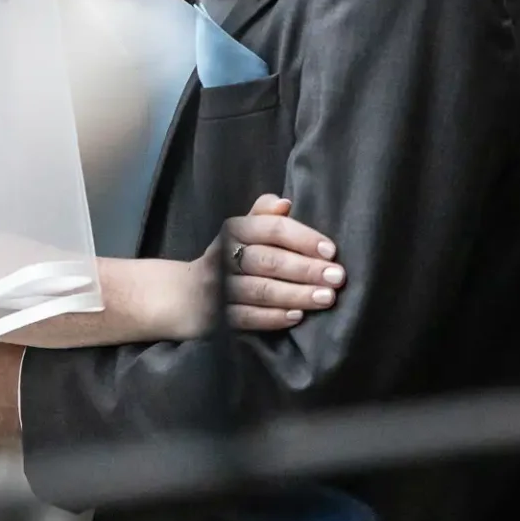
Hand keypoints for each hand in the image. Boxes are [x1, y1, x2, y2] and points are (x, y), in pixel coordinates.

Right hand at [193, 195, 345, 333]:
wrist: (182, 295)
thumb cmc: (224, 259)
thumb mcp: (239, 232)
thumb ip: (263, 216)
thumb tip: (285, 202)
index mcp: (233, 231)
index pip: (271, 229)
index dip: (302, 238)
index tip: (331, 250)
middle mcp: (223, 256)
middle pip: (268, 261)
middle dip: (305, 269)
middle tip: (337, 277)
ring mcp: (217, 288)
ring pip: (260, 290)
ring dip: (296, 294)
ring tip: (326, 298)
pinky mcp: (215, 317)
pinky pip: (246, 318)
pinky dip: (272, 317)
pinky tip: (296, 317)